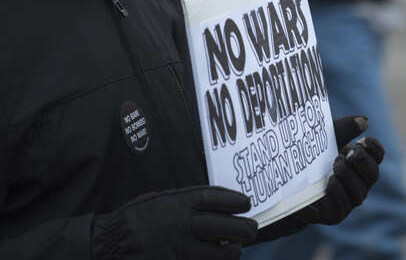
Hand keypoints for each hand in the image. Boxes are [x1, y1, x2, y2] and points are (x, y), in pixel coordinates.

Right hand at [91, 186, 257, 259]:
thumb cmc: (134, 218)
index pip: (216, 200)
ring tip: (237, 249)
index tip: (246, 203)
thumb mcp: (159, 199)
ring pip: (218, 252)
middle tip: (251, 228)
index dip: (235, 201)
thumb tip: (213, 203)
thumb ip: (185, 200)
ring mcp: (179, 248)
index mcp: (178, 204)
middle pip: (224, 226)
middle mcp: (182, 225)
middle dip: (244, 228)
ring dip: (232, 251)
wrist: (108, 243)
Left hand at [251, 116, 384, 242]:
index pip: (377, 156)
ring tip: (336, 164)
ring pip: (359, 193)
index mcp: (359, 163)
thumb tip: (364, 121)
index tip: (364, 139)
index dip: (375, 148)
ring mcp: (347, 201)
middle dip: (363, 161)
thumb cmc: (308, 158)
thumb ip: (343, 129)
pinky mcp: (333, 215)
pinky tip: (330, 182)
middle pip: (373, 175)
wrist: (284, 182)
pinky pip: (342, 207)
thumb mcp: (324, 139)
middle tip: (349, 151)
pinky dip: (338, 193)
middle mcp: (358, 183)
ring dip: (349, 176)